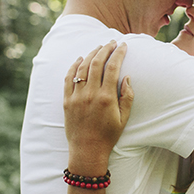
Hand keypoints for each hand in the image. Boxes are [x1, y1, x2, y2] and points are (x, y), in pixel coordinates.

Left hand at [63, 41, 133, 172]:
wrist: (87, 151)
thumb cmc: (108, 136)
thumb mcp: (124, 118)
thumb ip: (127, 96)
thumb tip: (126, 77)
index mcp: (106, 97)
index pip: (113, 67)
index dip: (118, 53)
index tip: (123, 45)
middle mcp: (90, 94)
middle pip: (97, 63)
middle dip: (105, 49)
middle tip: (112, 42)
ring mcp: (76, 97)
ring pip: (82, 68)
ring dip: (91, 54)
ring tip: (98, 47)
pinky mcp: (66, 101)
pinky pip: (68, 78)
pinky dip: (74, 66)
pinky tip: (80, 59)